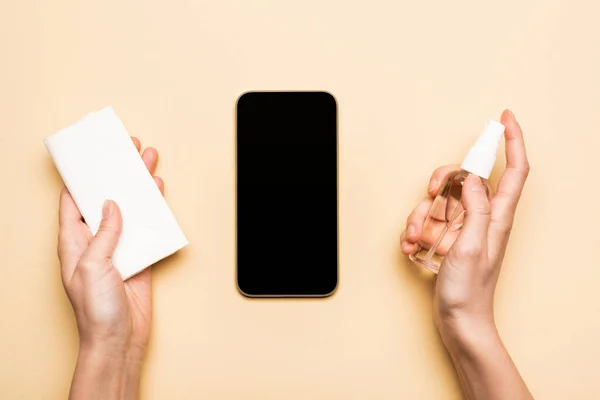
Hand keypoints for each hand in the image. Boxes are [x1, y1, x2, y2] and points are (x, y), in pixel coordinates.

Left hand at [58, 137, 163, 399]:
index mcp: (73, 242)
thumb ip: (103, 234)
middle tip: (128, 150)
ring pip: (130, 210)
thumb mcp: (91, 267)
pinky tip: (157, 195)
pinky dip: (154, 211)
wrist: (119, 338)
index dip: (81, 179)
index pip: (73, 202)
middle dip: (116, 175)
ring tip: (147, 163)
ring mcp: (119, 248)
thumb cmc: (95, 310)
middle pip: (106, 199)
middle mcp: (95, 241)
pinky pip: (147, 228)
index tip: (90, 157)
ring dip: (138, 188)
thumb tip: (111, 206)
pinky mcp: (139, 257)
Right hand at [401, 110, 532, 398]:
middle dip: (442, 180)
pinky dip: (415, 232)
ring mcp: (461, 227)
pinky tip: (414, 249)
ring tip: (418, 240)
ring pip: (439, 200)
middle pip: (464, 177)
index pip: (515, 169)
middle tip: (431, 194)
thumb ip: (474, 207)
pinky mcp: (445, 238)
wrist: (459, 320)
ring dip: (420, 216)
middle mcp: (480, 217)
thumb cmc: (469, 290)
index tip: (505, 117)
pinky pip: (426, 221)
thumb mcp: (472, 245)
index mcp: (497, 215)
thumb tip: (473, 177)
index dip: (513, 140)